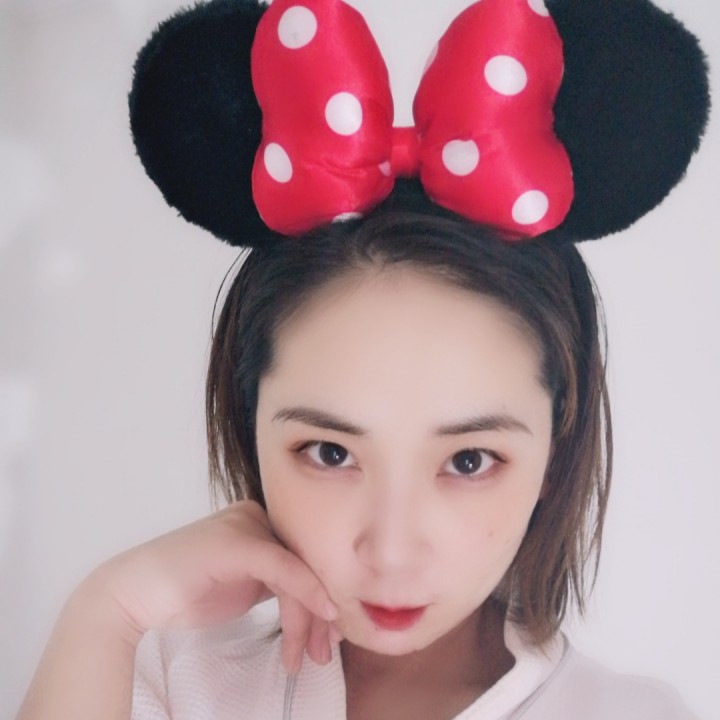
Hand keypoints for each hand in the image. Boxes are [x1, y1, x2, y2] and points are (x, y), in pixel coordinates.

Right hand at [87, 500, 338, 673]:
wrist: (136, 592)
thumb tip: (321, 602)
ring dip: (307, 619)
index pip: (304, 558)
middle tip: (322, 653)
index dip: (322, 596)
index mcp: (262, 521)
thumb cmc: (187, 591)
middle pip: (305, 564)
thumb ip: (278, 583)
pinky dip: (306, 593)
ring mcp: (248, 525)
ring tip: (301, 656)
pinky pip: (283, 567)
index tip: (331, 634)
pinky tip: (321, 615)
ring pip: (298, 570)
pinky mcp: (239, 541)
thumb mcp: (246, 586)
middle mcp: (259, 517)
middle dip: (318, 613)